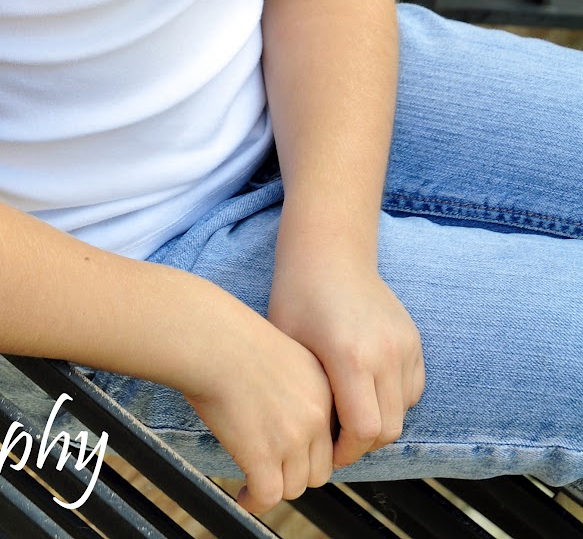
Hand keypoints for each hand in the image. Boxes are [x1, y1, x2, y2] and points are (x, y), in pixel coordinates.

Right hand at [181, 302, 335, 515]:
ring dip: (274, 486)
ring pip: (294, 487)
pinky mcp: (263, 456)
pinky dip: (254, 501)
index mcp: (324, 388)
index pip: (332, 439)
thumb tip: (285, 416)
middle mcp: (316, 416)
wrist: (209, 339)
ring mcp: (292, 439)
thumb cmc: (231, 338)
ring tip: (255, 483)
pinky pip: (267, 497)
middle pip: (318, 470)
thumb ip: (296, 386)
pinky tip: (243, 495)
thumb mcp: (282, 353)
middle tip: (273, 467)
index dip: (310, 451)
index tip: (291, 453)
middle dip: (294, 472)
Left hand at [267, 255, 424, 470]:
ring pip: (403, 412)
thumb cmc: (297, 295)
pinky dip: (394, 401)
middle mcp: (385, 352)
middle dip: (362, 444)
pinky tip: (365, 390)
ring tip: (348, 413)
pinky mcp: (414, 339)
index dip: (345, 452)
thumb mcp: (289, 345)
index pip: (363, 431)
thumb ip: (306, 394)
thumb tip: (307, 442)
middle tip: (336, 439)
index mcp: (350, 356)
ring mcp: (404, 344)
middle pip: (387, 429)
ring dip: (379, 422)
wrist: (329, 251)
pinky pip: (412, 390)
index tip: (325, 451)